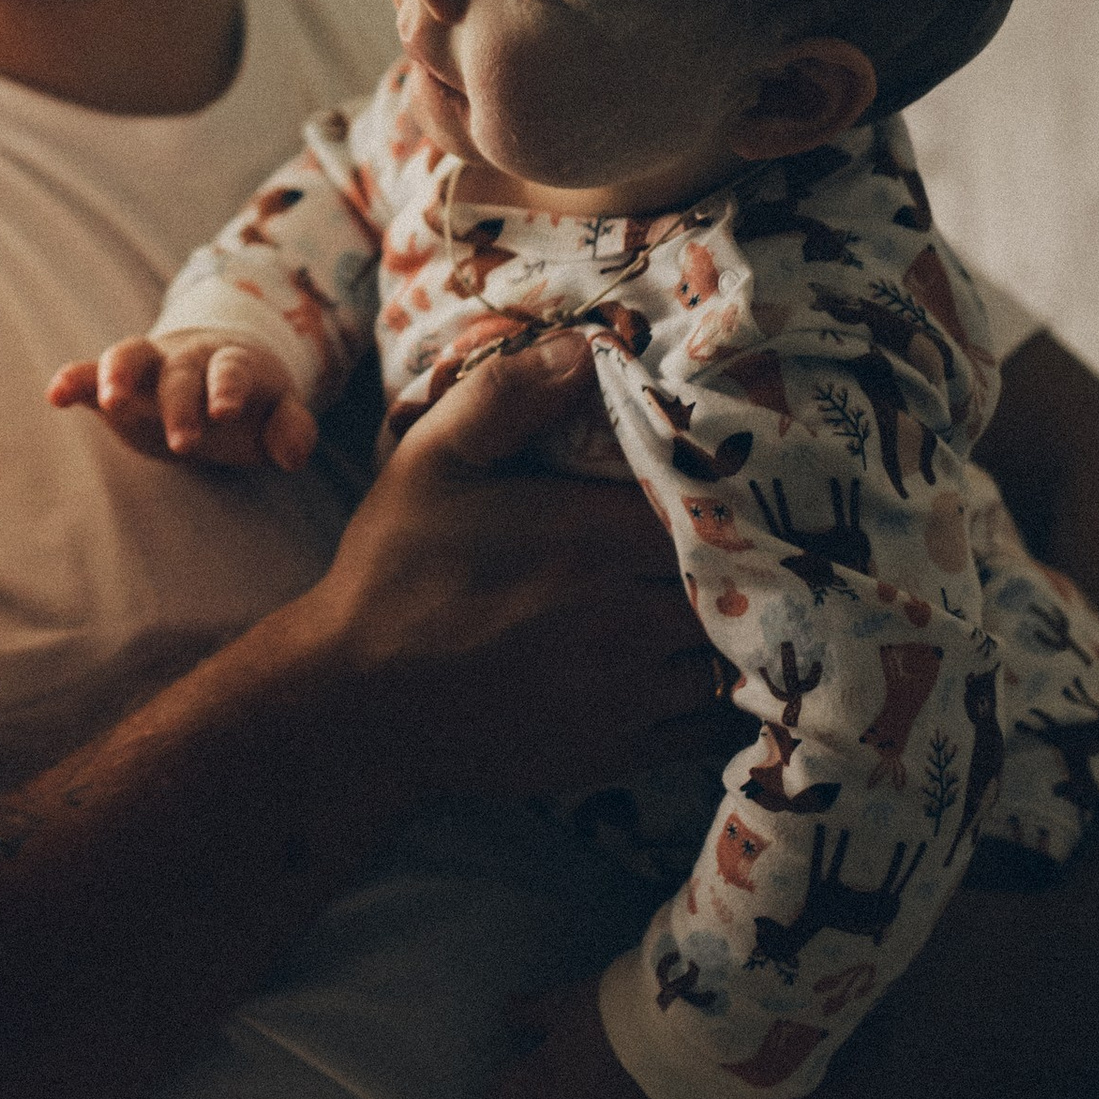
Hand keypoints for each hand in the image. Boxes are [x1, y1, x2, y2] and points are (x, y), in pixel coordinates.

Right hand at [48, 329, 319, 470]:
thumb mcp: (279, 413)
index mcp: (231, 362)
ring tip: (109, 400)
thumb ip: (292, 429)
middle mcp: (186, 358)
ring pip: (130, 354)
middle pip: (180, 372)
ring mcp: (148, 366)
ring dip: (119, 374)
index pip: (230, 369)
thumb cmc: (250, 403)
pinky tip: (56, 396)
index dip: (227, 388)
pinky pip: (89, 373)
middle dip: (180, 404)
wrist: (209, 373)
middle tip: (183, 443)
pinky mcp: (114, 381)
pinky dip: (73, 379)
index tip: (225, 413)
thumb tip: (292, 457)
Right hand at [303, 329, 728, 798]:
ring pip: (731, 661)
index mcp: (593, 540)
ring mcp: (625, 696)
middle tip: (741, 545)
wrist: (356, 704)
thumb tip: (586, 346)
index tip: (732, 489)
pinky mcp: (616, 753)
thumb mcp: (432, 459)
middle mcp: (625, 620)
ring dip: (734, 632)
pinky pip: (707, 727)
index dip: (730, 501)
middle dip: (742, 566)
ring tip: (727, 606)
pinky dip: (720, 700)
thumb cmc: (394, 572)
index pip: (714, 515)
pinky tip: (700, 671)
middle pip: (738, 590)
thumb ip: (508, 395)